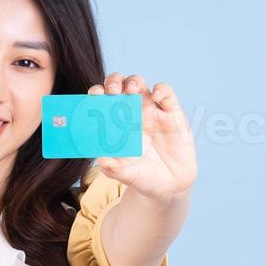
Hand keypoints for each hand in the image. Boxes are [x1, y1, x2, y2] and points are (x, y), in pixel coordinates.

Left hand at [87, 73, 196, 201]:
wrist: (170, 184)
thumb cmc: (143, 176)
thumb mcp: (127, 176)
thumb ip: (113, 169)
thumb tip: (100, 160)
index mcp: (115, 123)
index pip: (102, 100)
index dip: (97, 93)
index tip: (94, 96)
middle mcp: (131, 112)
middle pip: (119, 85)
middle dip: (113, 82)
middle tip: (112, 91)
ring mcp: (151, 110)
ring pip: (140, 83)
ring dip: (133, 81)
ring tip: (131, 90)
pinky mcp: (171, 112)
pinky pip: (166, 92)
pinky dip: (161, 89)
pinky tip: (156, 97)